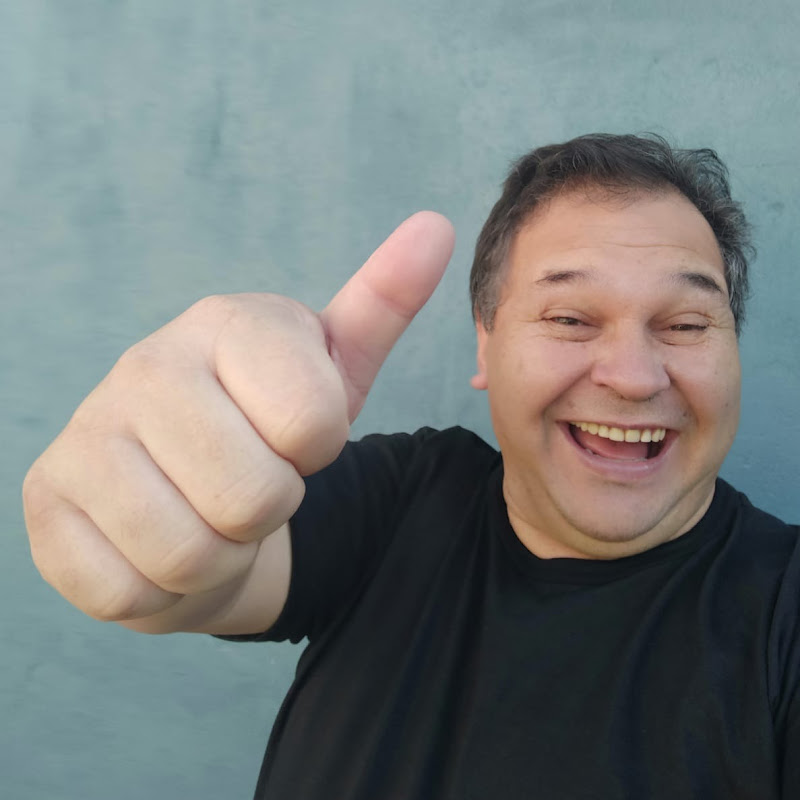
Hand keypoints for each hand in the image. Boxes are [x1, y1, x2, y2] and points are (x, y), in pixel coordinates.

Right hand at [23, 212, 453, 626]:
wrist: (190, 495)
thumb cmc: (271, 432)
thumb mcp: (334, 370)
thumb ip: (383, 303)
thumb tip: (438, 228)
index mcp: (221, 323)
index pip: (313, 423)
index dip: (318, 451)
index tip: (296, 438)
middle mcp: (142, 366)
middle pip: (255, 495)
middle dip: (270, 511)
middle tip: (252, 487)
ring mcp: (82, 435)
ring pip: (192, 551)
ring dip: (220, 555)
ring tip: (208, 517)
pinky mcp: (45, 506)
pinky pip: (130, 589)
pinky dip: (164, 590)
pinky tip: (157, 546)